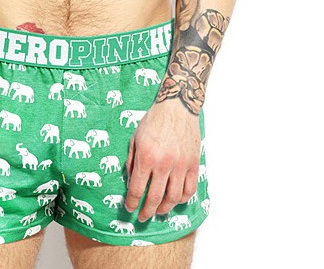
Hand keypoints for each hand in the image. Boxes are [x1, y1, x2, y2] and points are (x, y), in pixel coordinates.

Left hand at [124, 99, 200, 220]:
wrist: (177, 107)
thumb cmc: (153, 121)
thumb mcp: (135, 138)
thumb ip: (132, 161)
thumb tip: (130, 181)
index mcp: (146, 156)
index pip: (137, 188)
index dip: (132, 202)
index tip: (129, 208)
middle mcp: (164, 163)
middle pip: (155, 198)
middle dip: (147, 211)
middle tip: (142, 216)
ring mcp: (181, 165)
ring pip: (174, 197)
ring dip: (165, 208)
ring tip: (158, 210)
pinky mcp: (193, 164)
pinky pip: (190, 189)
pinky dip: (183, 198)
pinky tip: (176, 199)